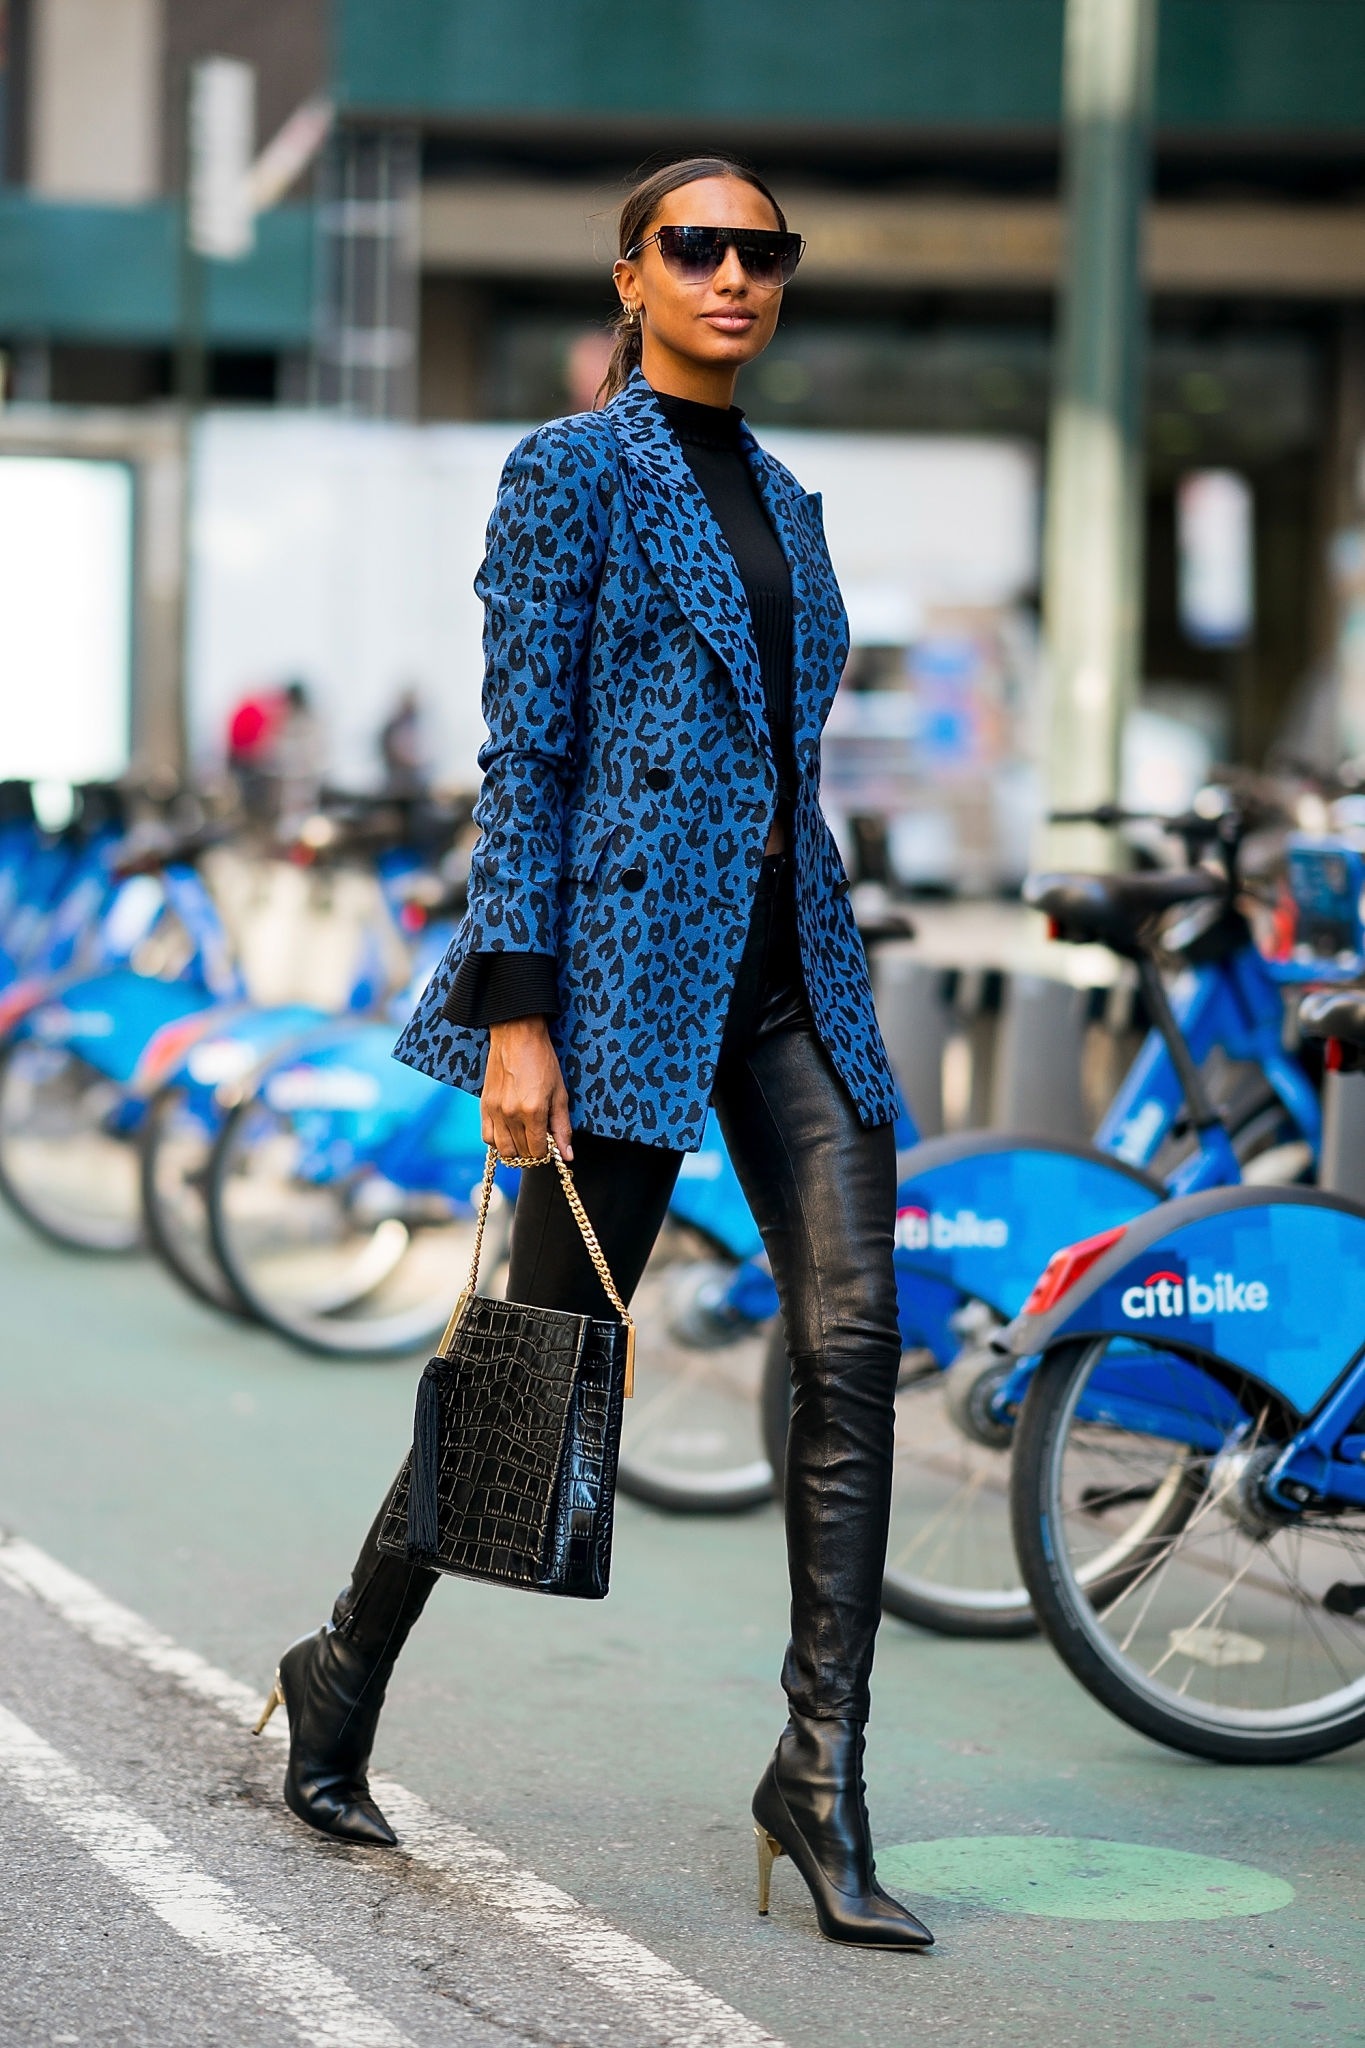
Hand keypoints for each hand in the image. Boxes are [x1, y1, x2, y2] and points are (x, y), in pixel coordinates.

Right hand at [482, 1017, 572, 1162]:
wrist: (517, 1036)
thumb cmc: (542, 1061)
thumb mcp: (559, 1094)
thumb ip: (562, 1127)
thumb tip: (567, 1156)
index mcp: (533, 1111)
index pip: (538, 1151)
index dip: (546, 1152)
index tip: (550, 1144)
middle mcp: (511, 1114)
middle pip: (521, 1152)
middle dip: (533, 1152)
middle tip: (539, 1140)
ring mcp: (495, 1111)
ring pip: (503, 1149)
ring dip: (516, 1150)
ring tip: (525, 1138)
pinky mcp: (484, 1106)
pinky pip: (487, 1137)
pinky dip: (498, 1141)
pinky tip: (509, 1132)